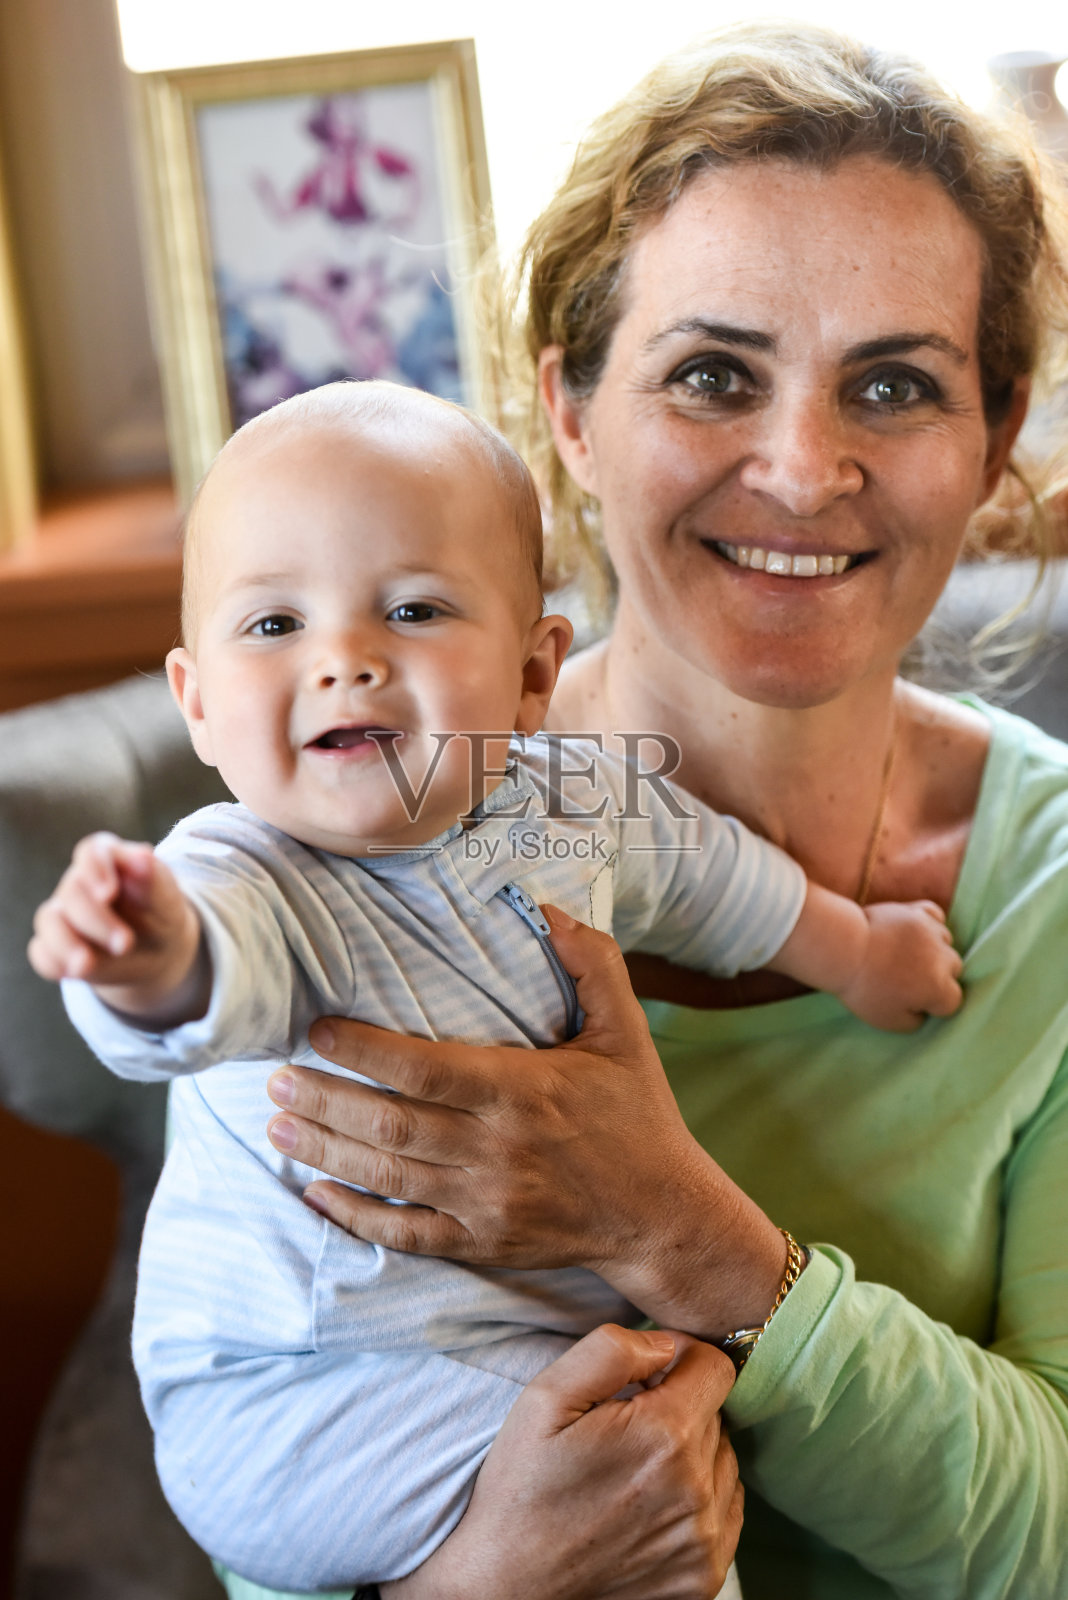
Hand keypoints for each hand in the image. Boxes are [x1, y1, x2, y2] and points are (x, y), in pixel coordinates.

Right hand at [28, 831, 206, 1024]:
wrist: (158, 949)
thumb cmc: (160, 912)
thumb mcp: (165, 897)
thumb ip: (153, 877)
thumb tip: (143, 856)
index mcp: (108, 859)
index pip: (92, 852)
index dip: (95, 869)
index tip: (108, 892)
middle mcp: (80, 883)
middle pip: (71, 891)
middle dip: (95, 920)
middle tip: (125, 944)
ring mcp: (64, 914)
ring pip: (48, 920)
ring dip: (65, 944)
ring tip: (86, 966)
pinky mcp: (57, 945)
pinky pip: (43, 953)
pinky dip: (54, 963)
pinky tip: (75, 973)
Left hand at [266, 907, 786, 1336]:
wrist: (662, 1216)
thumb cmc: (637, 1116)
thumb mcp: (627, 1032)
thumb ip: (593, 964)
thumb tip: (546, 907)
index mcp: (523, 1093)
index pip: (427, 1068)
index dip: (365, 1050)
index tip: (319, 1029)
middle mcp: (496, 1150)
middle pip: (392, 1124)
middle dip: (326, 1100)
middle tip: (274, 1076)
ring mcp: (485, 1202)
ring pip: (388, 1176)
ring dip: (324, 1150)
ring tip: (277, 1120)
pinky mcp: (481, 1242)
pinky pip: (405, 1234)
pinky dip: (355, 1217)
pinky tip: (316, 1193)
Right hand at [383, 1324, 742, 1599]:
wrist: (510, 1587)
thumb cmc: (522, 1490)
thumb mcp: (545, 1398)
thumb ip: (611, 1351)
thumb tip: (666, 1345)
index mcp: (664, 1435)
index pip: (715, 1367)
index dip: (681, 1358)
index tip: (647, 1375)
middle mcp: (696, 1489)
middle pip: (716, 1414)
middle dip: (679, 1406)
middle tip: (626, 1426)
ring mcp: (705, 1540)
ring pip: (723, 1461)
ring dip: (692, 1453)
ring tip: (635, 1469)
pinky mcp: (705, 1576)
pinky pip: (726, 1512)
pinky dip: (699, 1499)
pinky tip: (651, 1504)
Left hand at [839, 900, 962, 1031]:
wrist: (844, 948)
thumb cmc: (864, 988)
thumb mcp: (888, 1021)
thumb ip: (915, 1021)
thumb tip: (923, 1012)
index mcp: (939, 987)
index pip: (952, 1001)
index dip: (933, 1005)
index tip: (911, 1002)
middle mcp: (943, 958)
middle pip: (953, 970)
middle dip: (936, 977)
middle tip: (905, 979)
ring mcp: (931, 931)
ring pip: (946, 943)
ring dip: (933, 950)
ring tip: (906, 955)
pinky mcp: (916, 911)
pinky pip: (935, 916)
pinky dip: (930, 923)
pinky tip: (917, 931)